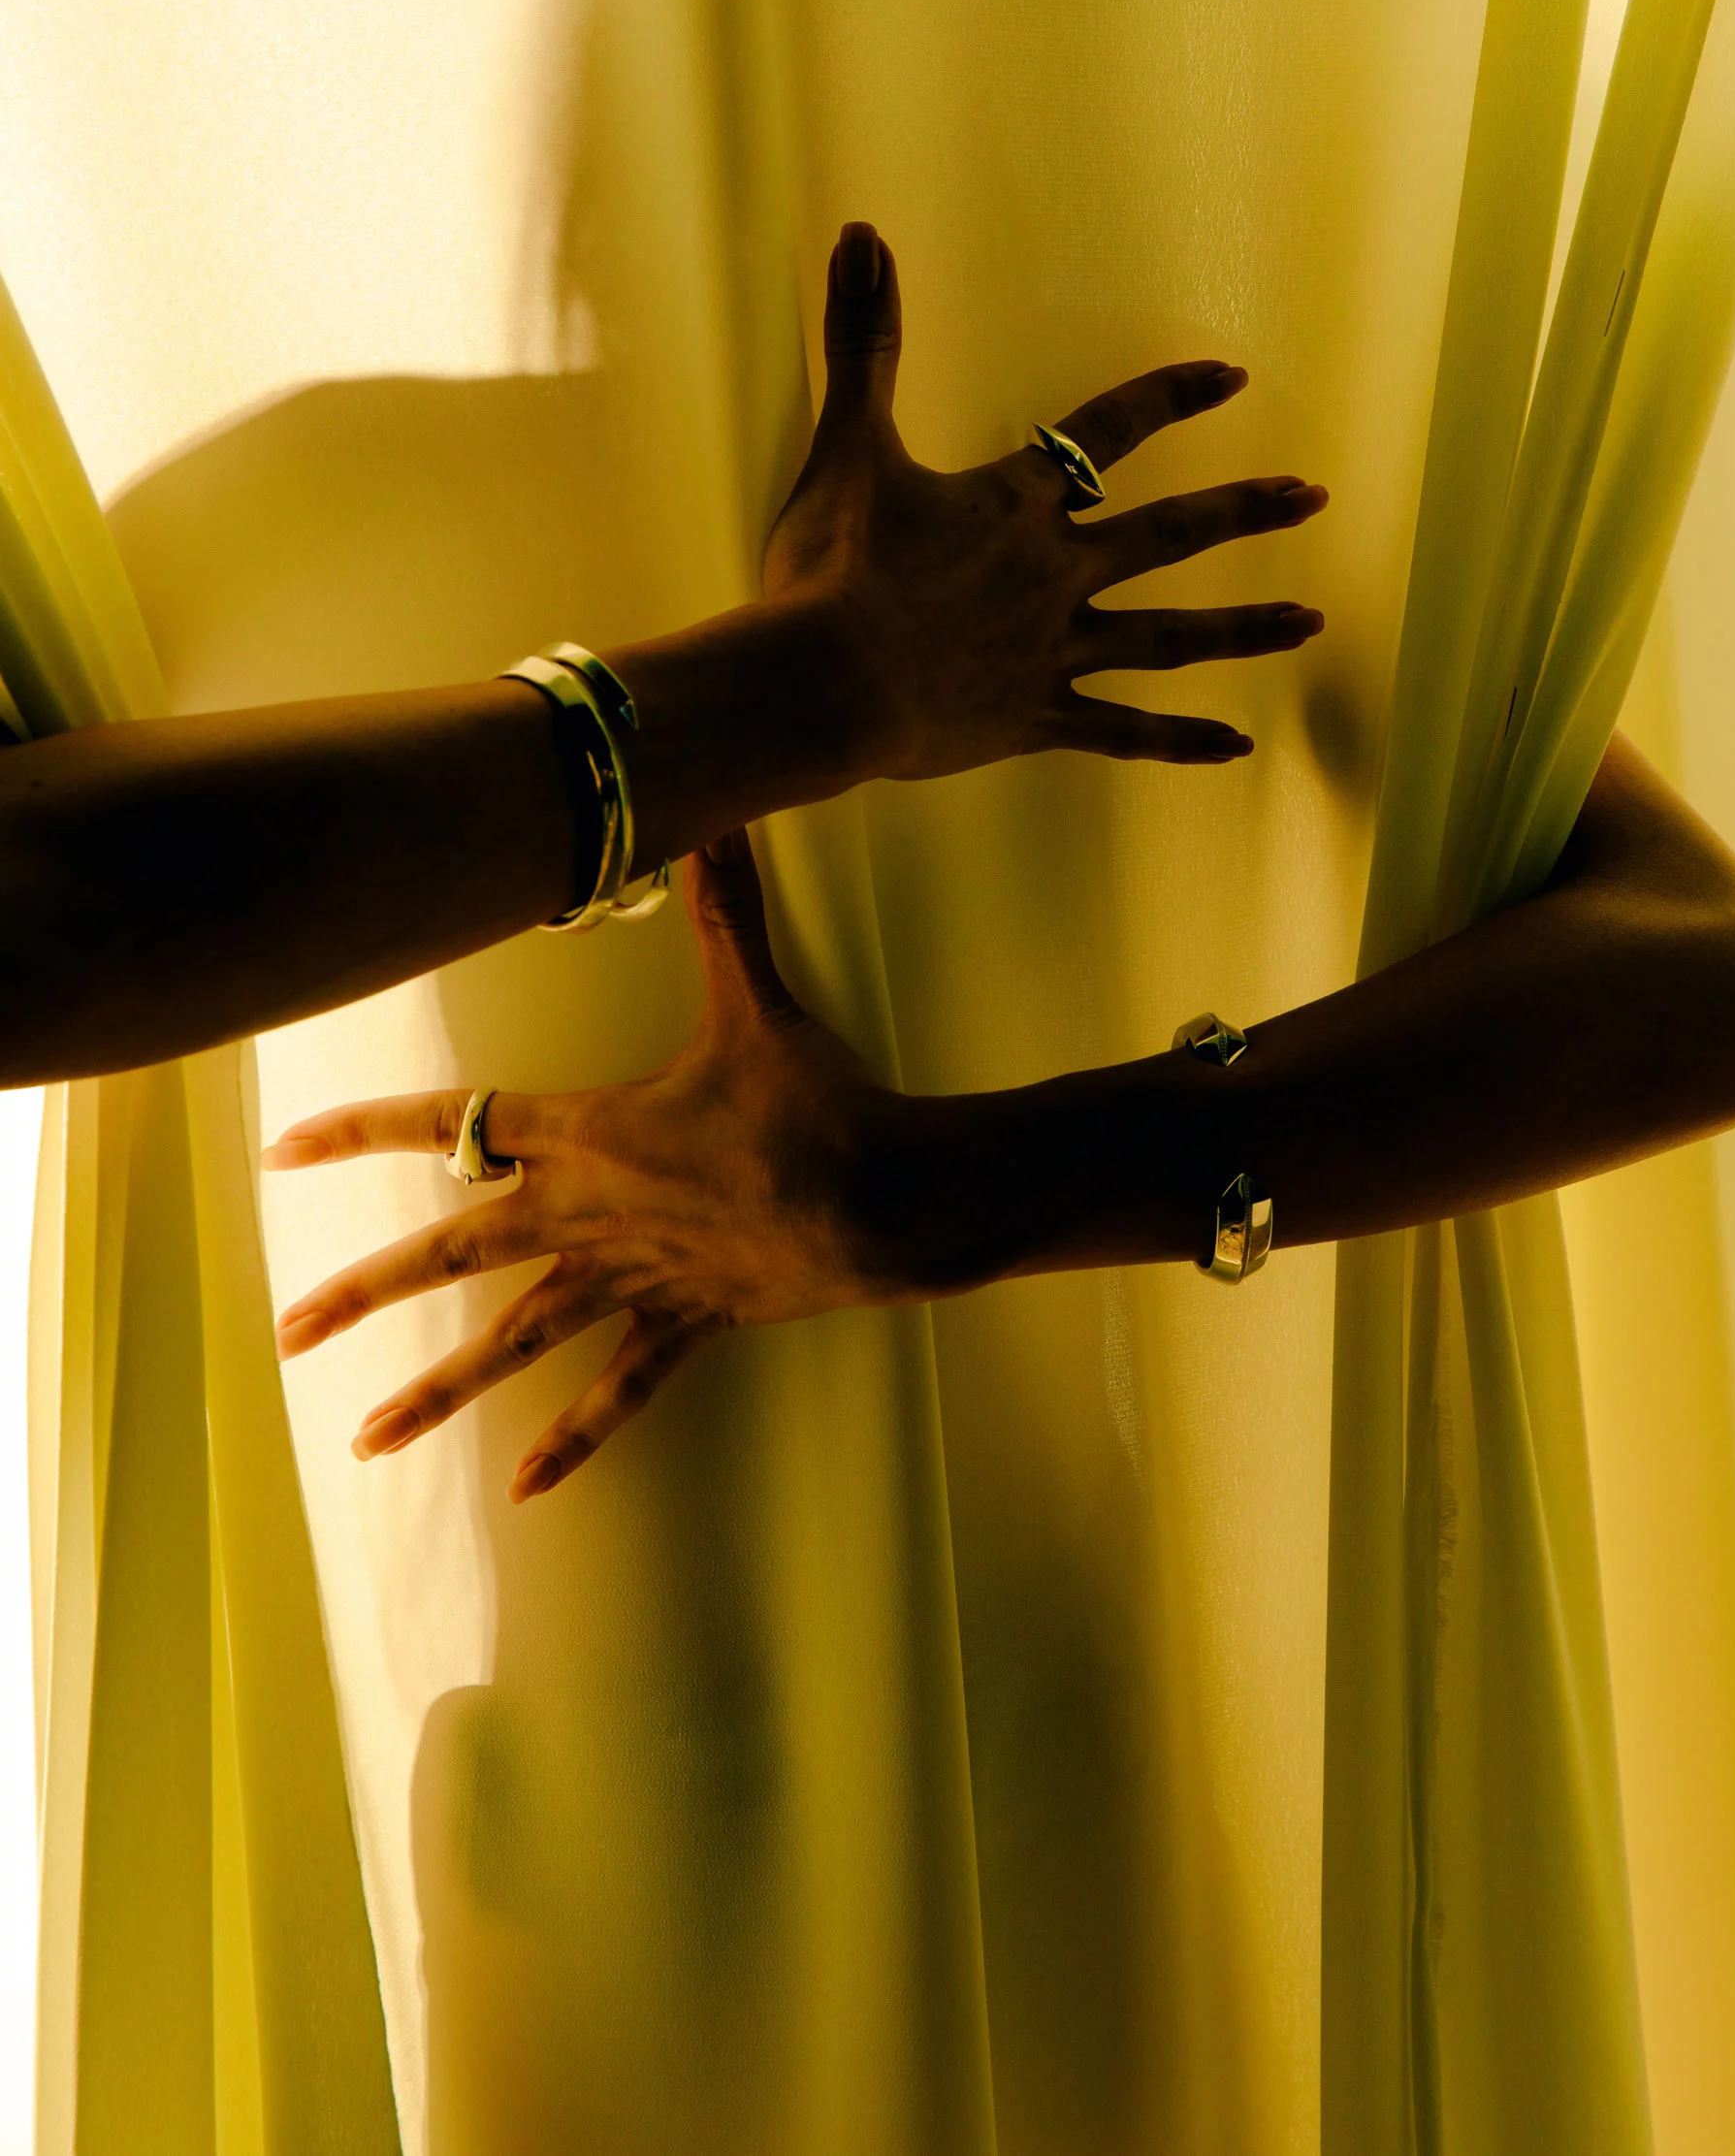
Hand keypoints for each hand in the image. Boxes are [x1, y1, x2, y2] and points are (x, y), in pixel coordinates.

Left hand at [266, 832, 912, 1502]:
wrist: (886, 1200)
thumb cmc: (811, 1101)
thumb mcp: (757, 1001)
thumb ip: (725, 911)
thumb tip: (716, 815)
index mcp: (586, 1132)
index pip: (451, 1123)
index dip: (360, 1130)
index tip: (281, 1150)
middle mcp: (587, 1213)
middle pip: (452, 1253)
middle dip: (364, 1290)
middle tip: (285, 1334)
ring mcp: (631, 1278)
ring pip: (515, 1340)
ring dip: (440, 1392)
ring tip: (367, 1441)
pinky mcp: (686, 1323)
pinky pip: (619, 1389)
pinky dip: (575, 1436)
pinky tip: (525, 1487)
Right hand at [765, 221, 1328, 774]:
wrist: (824, 684)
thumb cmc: (831, 567)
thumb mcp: (848, 444)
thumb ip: (864, 342)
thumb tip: (863, 236)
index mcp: (1016, 503)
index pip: (1106, 432)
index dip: (1169, 398)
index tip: (1232, 376)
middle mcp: (1055, 573)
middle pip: (1170, 536)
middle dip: (1246, 511)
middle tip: (1316, 497)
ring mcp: (1053, 652)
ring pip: (1169, 638)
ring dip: (1243, 627)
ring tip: (1308, 621)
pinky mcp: (1035, 720)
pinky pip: (1124, 733)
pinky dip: (1181, 741)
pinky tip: (1237, 746)